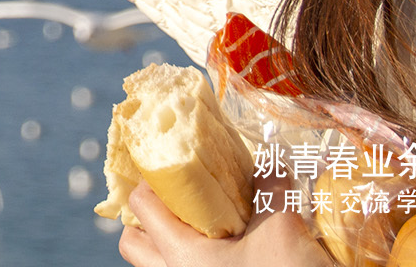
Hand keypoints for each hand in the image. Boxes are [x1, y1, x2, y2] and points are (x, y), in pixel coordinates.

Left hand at [120, 181, 336, 266]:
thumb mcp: (281, 228)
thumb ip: (269, 188)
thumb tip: (269, 159)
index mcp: (181, 255)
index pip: (140, 205)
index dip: (152, 177)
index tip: (176, 164)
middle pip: (134, 243)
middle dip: (147, 216)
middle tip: (179, 197)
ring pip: (158, 264)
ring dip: (169, 240)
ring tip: (203, 222)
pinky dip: (194, 259)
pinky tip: (226, 249)